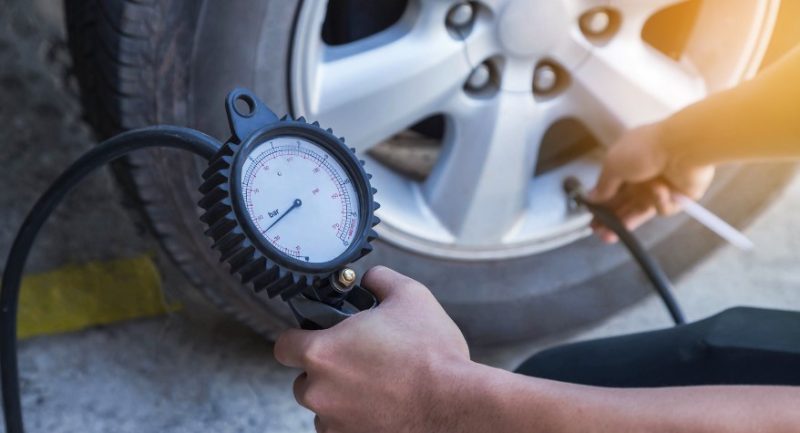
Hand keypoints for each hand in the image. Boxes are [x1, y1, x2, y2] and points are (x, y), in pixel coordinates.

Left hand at [274, 266, 470, 432]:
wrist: (457, 405)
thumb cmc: (432, 353)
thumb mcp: (409, 296)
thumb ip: (380, 280)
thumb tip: (370, 279)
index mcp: (322, 352)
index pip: (283, 346)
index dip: (299, 338)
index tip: (317, 336)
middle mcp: (319, 392)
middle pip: (303, 379)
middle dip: (325, 370)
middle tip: (358, 359)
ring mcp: (334, 423)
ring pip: (324, 407)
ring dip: (340, 396)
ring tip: (377, 385)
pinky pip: (342, 428)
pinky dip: (356, 418)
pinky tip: (383, 405)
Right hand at [589, 122, 714, 242]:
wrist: (683, 148)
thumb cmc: (643, 150)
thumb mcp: (613, 164)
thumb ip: (603, 185)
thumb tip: (591, 198)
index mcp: (625, 165)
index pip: (610, 189)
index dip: (601, 204)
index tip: (591, 217)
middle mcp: (641, 177)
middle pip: (623, 203)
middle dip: (610, 218)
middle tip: (599, 232)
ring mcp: (659, 188)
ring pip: (640, 210)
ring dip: (626, 221)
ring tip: (610, 236)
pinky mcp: (677, 199)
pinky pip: (662, 208)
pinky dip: (660, 201)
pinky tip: (660, 191)